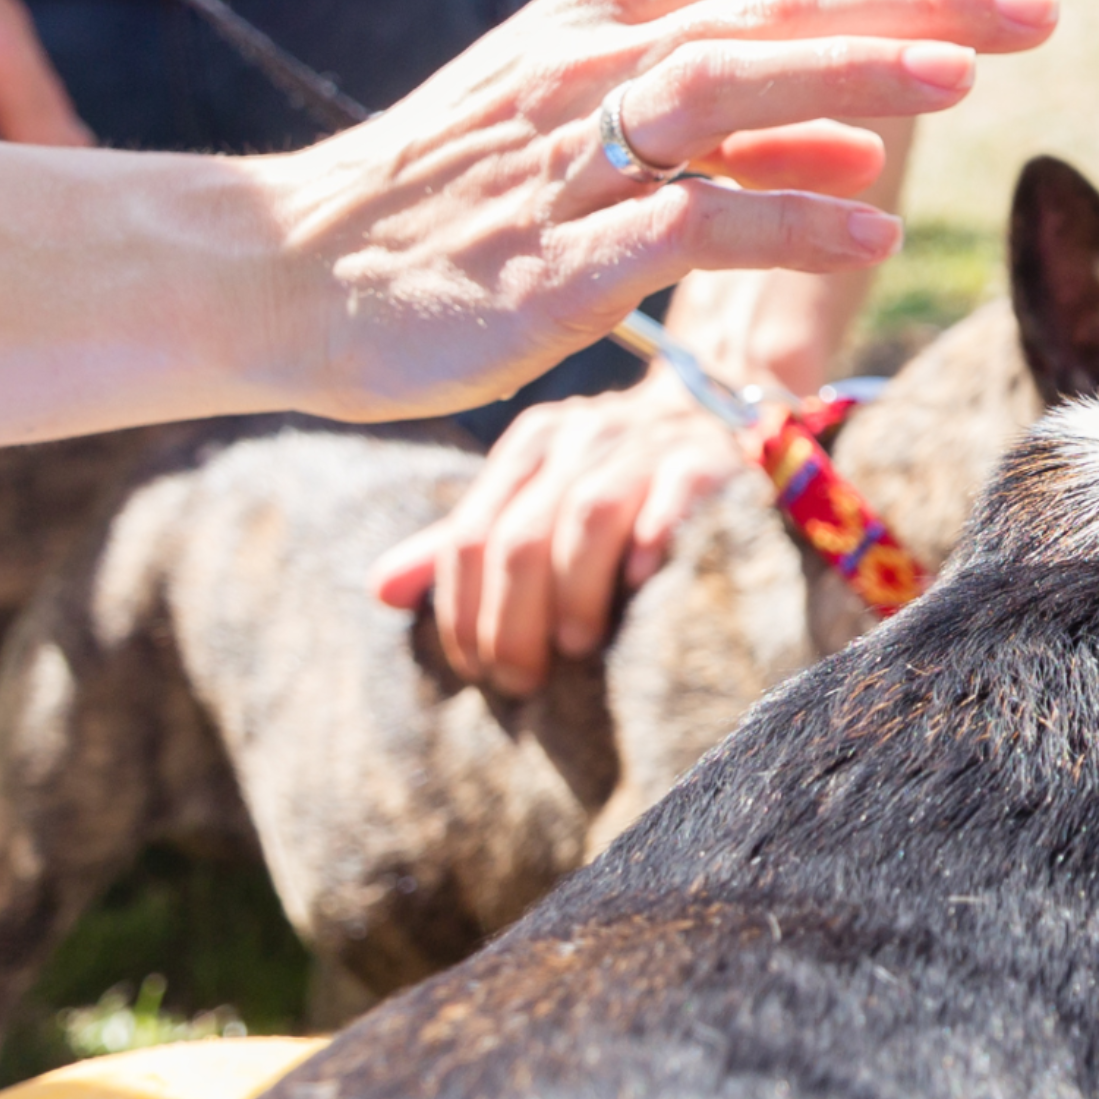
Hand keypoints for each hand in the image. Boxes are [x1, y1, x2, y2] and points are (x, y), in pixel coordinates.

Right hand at [258, 0, 1055, 421]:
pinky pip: (694, 221)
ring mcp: (574, 150)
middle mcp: (594, 60)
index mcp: (603, 16)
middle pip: (778, 0)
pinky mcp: (560, 251)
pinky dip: (789, 215)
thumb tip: (862, 132)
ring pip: (736, 82)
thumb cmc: (442, 207)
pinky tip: (872, 228)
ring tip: (969, 74)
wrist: (282, 271)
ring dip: (856, 71)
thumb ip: (731, 130)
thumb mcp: (585, 131)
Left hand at [364, 381, 756, 691]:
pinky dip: (652, 540)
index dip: (463, 613)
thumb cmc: (617, 480)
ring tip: (577, 648)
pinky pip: (672, 497)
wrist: (720, 416)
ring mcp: (644, 443)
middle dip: (512, 621)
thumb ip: (465, 545)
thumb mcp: (536, 501)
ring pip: (586, 517)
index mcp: (530, 448)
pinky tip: (641, 583)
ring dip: (574, 593)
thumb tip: (378, 590)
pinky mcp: (706, 458)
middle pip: (520, 537)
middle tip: (523, 681)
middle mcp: (579, 436)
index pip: (470, 537)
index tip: (477, 673)